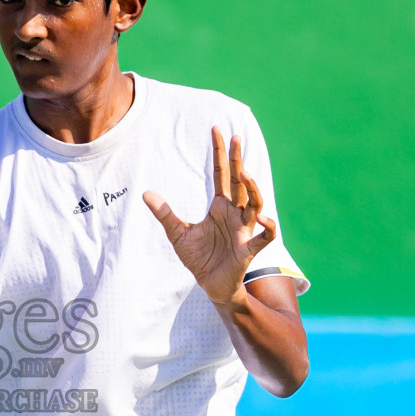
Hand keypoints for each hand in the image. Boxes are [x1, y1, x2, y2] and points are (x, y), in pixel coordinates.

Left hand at [143, 126, 277, 309]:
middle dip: (238, 159)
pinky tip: (262, 217)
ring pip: (255, 203)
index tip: (218, 130)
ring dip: (252, 188)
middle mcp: (235, 213)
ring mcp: (244, 229)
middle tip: (236, 137)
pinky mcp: (248, 249)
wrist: (211, 285)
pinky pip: (265, 236)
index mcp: (220, 206)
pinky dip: (268, 226)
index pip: (221, 174)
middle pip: (239, 182)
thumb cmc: (199, 259)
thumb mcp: (177, 234)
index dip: (220, 153)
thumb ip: (165, 214)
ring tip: (243, 173)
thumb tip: (146, 194)